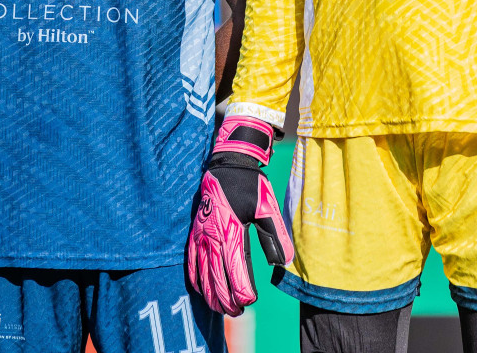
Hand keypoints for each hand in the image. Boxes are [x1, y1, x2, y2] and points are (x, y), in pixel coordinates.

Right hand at [186, 115, 293, 315]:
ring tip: (222, 308)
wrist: (228, 163)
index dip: (242, 288)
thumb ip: (275, 234)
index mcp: (232, 230)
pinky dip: (196, 277)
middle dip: (226, 297)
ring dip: (211, 292)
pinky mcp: (196, 231)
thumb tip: (283, 261)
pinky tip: (201, 289)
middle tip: (237, 312)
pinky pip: (192, 259)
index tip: (249, 300)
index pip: (235, 268)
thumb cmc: (250, 185)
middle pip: (217, 275)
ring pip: (204, 271)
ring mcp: (202, 234)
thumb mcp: (267, 206)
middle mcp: (214, 235)